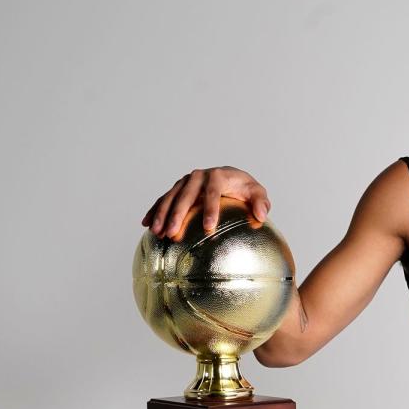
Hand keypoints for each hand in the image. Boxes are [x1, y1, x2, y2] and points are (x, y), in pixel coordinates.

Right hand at [141, 167, 270, 239]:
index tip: (209, 228)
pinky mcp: (178, 189)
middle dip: (178, 214)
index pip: (213, 192)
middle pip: (186, 195)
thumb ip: (261, 202)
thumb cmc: (245, 190)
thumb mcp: (257, 193)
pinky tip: (146, 224)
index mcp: (218, 176)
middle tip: (173, 233)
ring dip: (162, 214)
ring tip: (157, 232)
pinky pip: (163, 200)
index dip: (210, 209)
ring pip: (171, 197)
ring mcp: (186, 182)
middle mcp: (199, 176)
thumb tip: (261, 215)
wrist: (231, 179)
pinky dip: (155, 210)